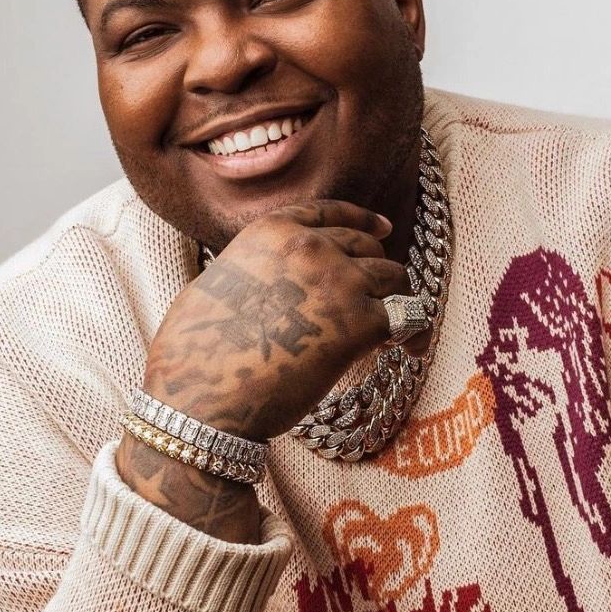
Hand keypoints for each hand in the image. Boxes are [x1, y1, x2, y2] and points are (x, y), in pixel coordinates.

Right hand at [141, 200, 430, 441]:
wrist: (201, 399)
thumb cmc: (195, 356)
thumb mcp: (214, 284)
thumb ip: (250, 270)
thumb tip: (261, 281)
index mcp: (270, 232)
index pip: (329, 212)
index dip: (361, 220)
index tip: (382, 230)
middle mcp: (309, 247)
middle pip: (366, 248)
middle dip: (376, 274)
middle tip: (379, 305)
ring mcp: (338, 281)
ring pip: (394, 277)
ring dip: (398, 301)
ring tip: (395, 335)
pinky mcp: (360, 324)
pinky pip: (409, 317)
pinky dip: (416, 333)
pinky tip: (411, 350)